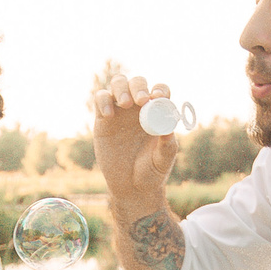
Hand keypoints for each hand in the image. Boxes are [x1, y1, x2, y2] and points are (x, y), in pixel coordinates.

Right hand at [92, 74, 179, 211]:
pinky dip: (104, 100)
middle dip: (139, 87)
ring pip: (118, 83)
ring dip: (122, 88)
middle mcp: (138, 108)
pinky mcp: (103, 119)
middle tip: (141, 101)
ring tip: (124, 104)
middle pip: (138, 83)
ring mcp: (120, 111)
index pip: (160, 91)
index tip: (158, 98)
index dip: (160, 90)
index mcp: (157, 113)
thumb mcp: (163, 159)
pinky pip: (100, 99)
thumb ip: (167, 144)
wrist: (131, 187)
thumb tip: (169, 127)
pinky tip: (109, 115)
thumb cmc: (152, 171)